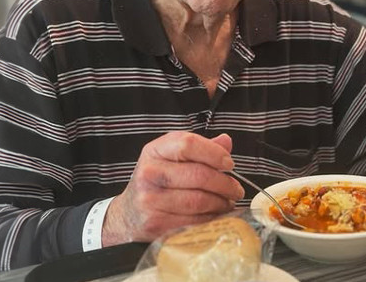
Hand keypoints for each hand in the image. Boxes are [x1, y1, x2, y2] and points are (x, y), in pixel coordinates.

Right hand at [102, 132, 244, 245]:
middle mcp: (150, 173)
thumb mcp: (171, 158)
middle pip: (198, 175)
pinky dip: (211, 218)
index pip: (188, 144)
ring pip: (199, 200)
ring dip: (221, 202)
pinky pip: (193, 221)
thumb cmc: (156, 182)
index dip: (214, 153)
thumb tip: (226, 142)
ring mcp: (150, 199)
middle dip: (225, 183)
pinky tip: (216, 214)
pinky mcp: (156, 223)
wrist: (129, 214)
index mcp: (155, 151)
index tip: (229, 163)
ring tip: (228, 201)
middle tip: (236, 189)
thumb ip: (199, 149)